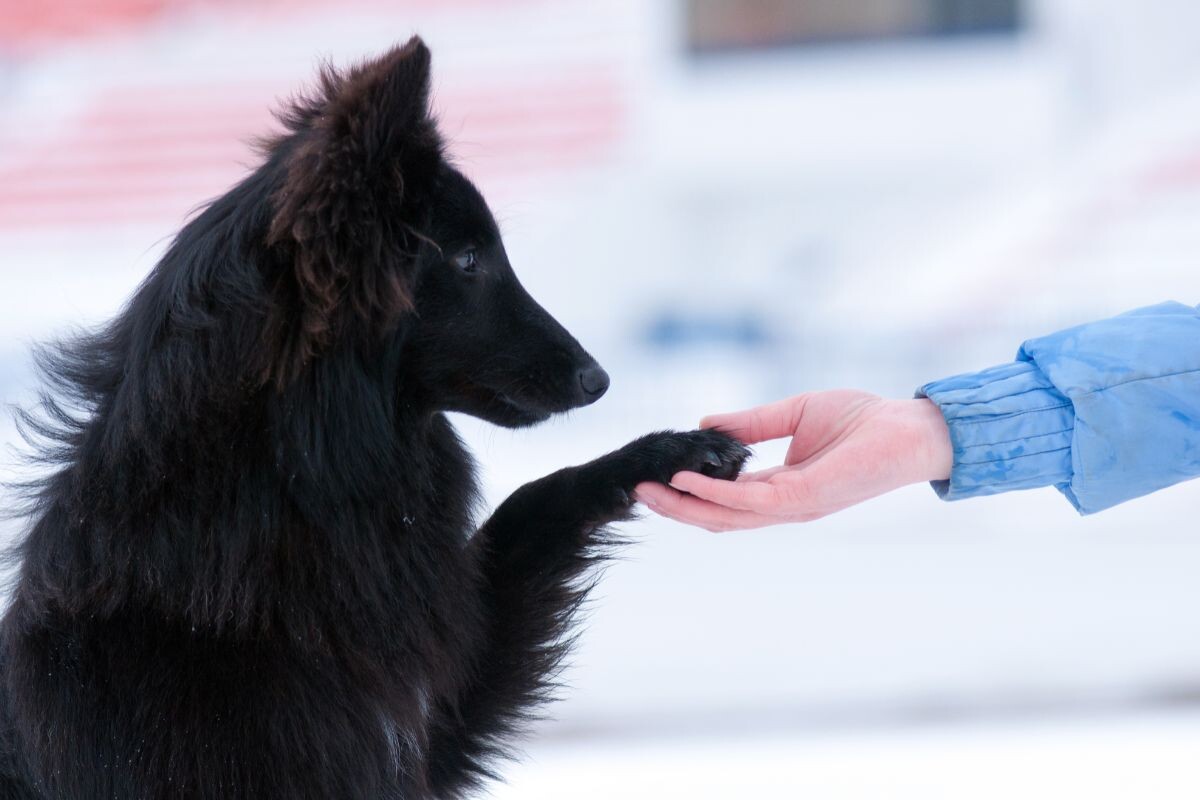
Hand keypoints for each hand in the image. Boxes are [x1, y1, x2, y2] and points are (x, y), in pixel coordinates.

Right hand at [633, 391, 951, 530]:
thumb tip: (707, 425)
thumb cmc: (864, 420)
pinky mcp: (805, 497)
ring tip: (648, 489)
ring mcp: (794, 505)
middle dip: (675, 507)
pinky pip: (749, 501)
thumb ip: (752, 423)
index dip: (688, 492)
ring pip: (726, 516)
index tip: (654, 477)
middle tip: (636, 492)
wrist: (911, 428)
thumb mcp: (794, 413)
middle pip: (718, 516)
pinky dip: (713, 492)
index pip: (725, 499)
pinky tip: (686, 479)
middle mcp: (784, 504)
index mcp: (781, 487)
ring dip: (684, 505)